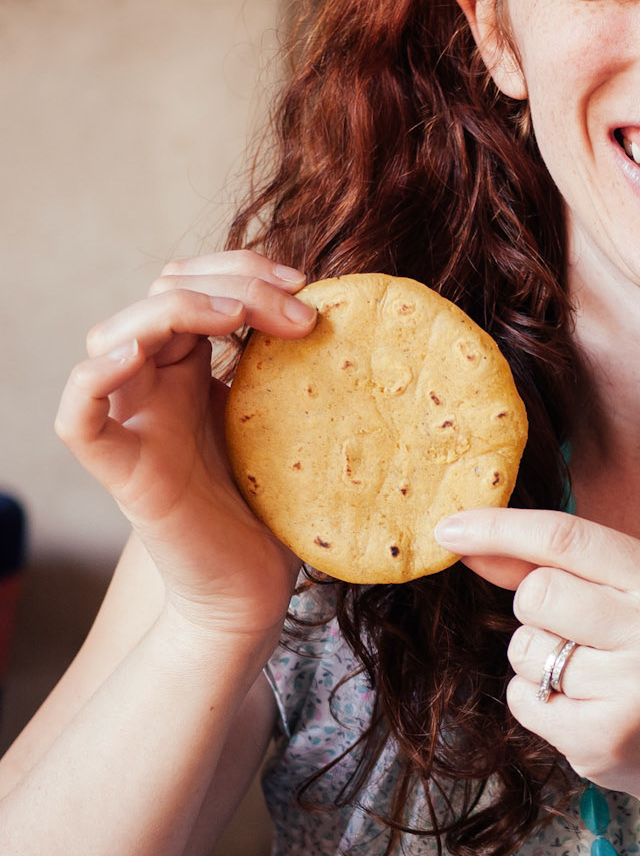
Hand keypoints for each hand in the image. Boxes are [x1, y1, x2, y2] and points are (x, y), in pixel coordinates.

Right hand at [56, 252, 316, 639]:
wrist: (254, 587)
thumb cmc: (276, 506)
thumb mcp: (290, 417)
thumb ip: (293, 366)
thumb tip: (345, 309)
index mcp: (191, 367)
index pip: (192, 281)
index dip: (243, 267)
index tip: (307, 287)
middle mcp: (155, 385)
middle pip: (160, 293)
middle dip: (232, 284)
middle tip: (302, 312)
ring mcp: (134, 424)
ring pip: (112, 334)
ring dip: (177, 308)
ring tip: (238, 320)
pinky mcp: (123, 472)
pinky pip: (78, 416)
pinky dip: (95, 378)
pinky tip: (137, 355)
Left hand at [434, 509, 639, 803]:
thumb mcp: (619, 596)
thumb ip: (546, 565)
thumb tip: (464, 538)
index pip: (566, 537)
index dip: (499, 528)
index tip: (448, 528)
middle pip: (537, 592)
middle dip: (532, 609)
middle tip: (572, 632)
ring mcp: (634, 689)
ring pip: (524, 648)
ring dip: (534, 659)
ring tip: (584, 675)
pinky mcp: (605, 737)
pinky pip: (522, 698)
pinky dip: (534, 700)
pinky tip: (579, 707)